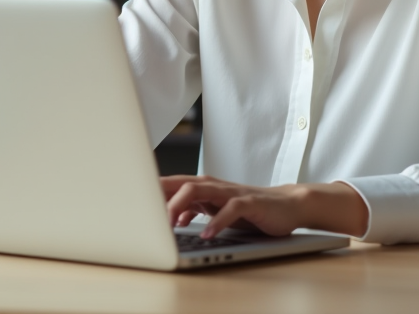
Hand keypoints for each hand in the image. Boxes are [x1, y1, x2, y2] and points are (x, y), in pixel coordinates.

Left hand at [160, 175, 369, 239]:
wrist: (286, 205)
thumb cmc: (249, 209)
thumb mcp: (215, 209)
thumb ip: (193, 210)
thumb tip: (170, 218)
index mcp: (204, 187)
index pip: (171, 184)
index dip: (150, 192)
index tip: (131, 204)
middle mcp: (214, 185)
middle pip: (180, 183)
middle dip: (159, 195)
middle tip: (143, 213)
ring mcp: (231, 192)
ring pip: (200, 190)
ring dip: (182, 205)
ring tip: (170, 224)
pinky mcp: (250, 203)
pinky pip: (230, 209)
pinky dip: (217, 221)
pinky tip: (206, 234)